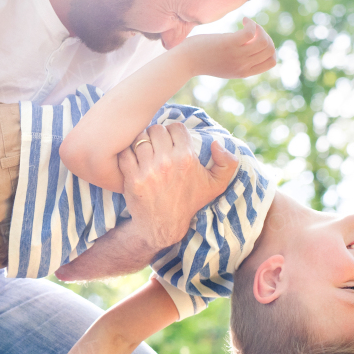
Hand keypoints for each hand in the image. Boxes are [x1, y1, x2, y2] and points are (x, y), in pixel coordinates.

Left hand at [118, 123, 239, 253]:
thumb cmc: (189, 202)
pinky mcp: (132, 178)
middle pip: (156, 129)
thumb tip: (217, 143)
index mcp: (186, 159)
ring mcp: (147, 170)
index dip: (174, 132)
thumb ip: (227, 163)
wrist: (164, 225)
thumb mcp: (216, 185)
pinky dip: (127, 153)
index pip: (176, 128)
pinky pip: (125, 152)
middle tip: (157, 144)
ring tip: (145, 150)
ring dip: (141, 142)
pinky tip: (133, 159)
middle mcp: (167, 162)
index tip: (171, 141)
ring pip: (140, 138)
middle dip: (157, 135)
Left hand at [179, 17, 275, 79]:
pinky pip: (251, 32)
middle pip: (270, 50)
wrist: (185, 61)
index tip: (256, 40)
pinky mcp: (229, 44)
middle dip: (265, 36)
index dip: (269, 48)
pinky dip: (251, 23)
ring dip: (260, 28)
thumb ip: (240, 59)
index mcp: (244, 72)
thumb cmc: (203, 59)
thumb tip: (253, 41)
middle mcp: (243, 66)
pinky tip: (244, 20)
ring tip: (249, 24)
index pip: (271, 62)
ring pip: (264, 41)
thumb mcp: (226, 64)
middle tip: (253, 30)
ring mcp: (237, 56)